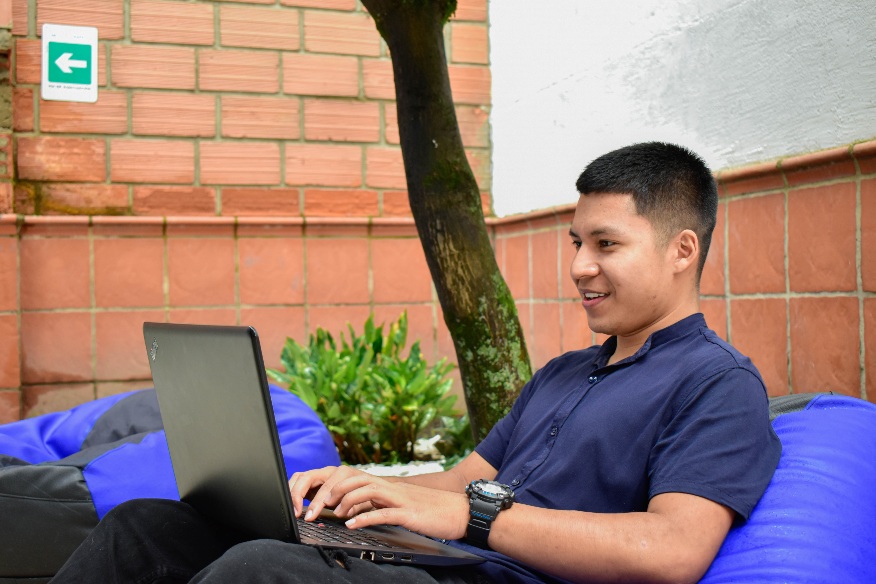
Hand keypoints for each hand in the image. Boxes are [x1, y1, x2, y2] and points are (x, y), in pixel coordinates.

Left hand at [288, 466, 469, 540]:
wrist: (458, 511)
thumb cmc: (429, 511)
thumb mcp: (398, 505)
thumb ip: (377, 504)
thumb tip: (353, 510)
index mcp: (387, 486)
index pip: (354, 477)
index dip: (334, 485)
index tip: (318, 499)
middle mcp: (391, 487)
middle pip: (355, 479)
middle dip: (333, 492)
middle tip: (317, 507)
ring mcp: (399, 498)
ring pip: (366, 489)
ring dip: (346, 501)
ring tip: (333, 513)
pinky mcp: (408, 512)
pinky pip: (383, 512)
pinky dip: (365, 517)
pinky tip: (352, 525)